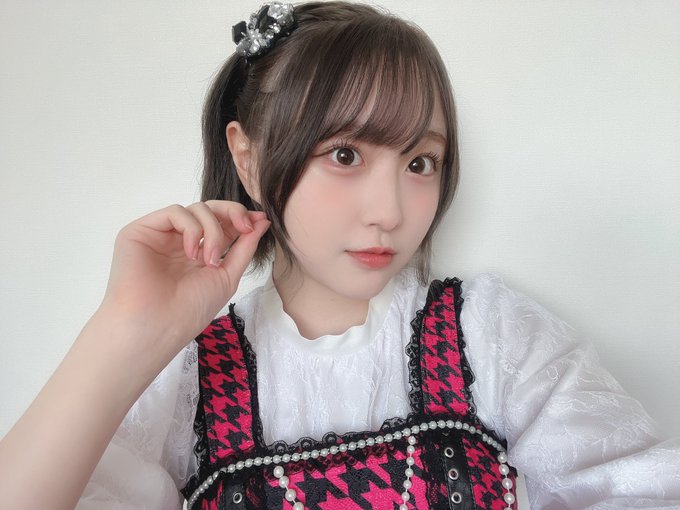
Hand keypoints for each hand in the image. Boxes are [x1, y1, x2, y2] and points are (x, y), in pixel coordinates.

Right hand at [99, 200, 269, 358]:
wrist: (158, 326)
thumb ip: (244, 247)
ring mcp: (160, 235)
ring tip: (210, 260)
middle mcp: (179, 241)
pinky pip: (175, 212)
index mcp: (199, 252)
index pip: (222, 224)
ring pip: (196, 209)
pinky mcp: (141, 231)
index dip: (241, 218)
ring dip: (213, 230)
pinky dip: (192, 228)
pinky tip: (192, 253)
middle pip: (210, 209)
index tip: (260, 221)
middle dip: (233, 213)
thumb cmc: (190, 309)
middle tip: (245, 227)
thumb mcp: (227, 275)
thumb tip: (262, 221)